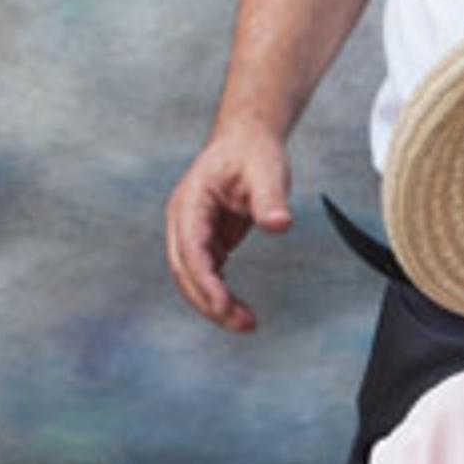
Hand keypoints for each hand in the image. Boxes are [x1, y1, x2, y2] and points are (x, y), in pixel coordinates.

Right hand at [163, 124, 292, 331]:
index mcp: (191, 202)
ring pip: (193, 276)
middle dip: (209, 301)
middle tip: (242, 324)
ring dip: (213, 302)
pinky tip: (236, 309)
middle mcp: (184, 219)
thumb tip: (279, 224)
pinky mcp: (206, 239)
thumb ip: (270, 199)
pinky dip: (218, 293)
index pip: (191, 249)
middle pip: (185, 270)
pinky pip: (206, 272)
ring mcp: (192, 230)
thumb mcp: (267, 170)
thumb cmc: (253, 152)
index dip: (205, 280)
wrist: (247, 140)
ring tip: (245, 323)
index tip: (223, 305)